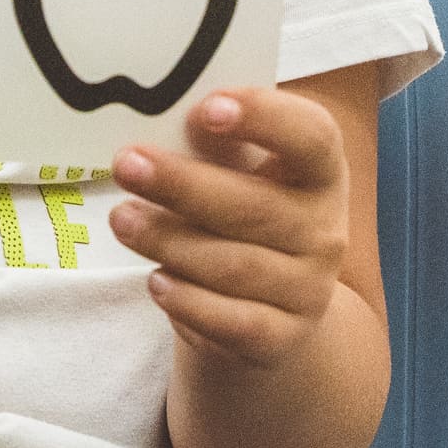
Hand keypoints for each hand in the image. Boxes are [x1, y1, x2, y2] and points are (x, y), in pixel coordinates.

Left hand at [109, 86, 350, 365]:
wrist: (273, 307)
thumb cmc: (247, 215)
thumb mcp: (243, 171)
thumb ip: (216, 142)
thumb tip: (168, 112)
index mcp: (322, 172)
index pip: (311, 136)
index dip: (263, 117)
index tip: (206, 108)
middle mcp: (324, 230)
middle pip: (255, 206)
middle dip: (184, 185)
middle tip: (126, 164)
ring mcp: (308, 289)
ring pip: (234, 266)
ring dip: (170, 241)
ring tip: (122, 219)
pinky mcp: (281, 339)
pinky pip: (233, 322)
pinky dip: (191, 302)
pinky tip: (156, 281)